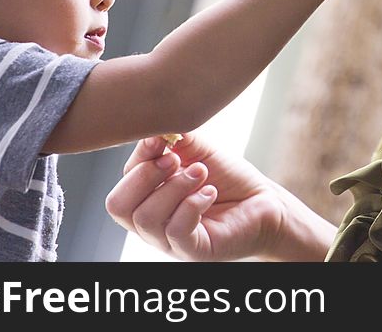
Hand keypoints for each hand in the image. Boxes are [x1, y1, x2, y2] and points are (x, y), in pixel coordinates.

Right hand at [105, 133, 333, 261]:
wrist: (263, 201)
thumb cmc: (228, 178)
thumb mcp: (198, 151)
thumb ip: (174, 140)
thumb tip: (152, 130)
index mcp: (146, 198)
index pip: (121, 182)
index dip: (139, 158)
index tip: (163, 140)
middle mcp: (152, 222)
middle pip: (118, 206)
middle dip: (145, 175)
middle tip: (176, 160)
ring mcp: (170, 241)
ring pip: (146, 218)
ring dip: (175, 186)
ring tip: (201, 173)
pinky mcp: (193, 251)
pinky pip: (177, 231)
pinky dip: (193, 204)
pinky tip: (209, 192)